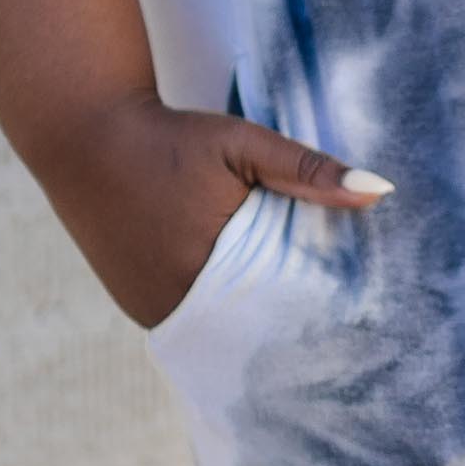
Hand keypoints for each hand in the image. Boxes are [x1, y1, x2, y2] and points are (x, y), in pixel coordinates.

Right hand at [42, 91, 393, 329]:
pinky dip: (220, 307)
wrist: (83, 135)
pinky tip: (246, 290)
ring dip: (252, 316)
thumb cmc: (168, 139)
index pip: (278, 315)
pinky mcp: (137, 303)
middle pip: (250, 330)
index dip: (316, 312)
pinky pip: (193, 317)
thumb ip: (308, 171)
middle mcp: (173, 307)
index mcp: (204, 276)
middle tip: (342, 317)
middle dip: (288, 319)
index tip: (356, 309)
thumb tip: (380, 190)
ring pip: (221, 329)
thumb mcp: (242, 145)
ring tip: (300, 306)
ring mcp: (150, 310)